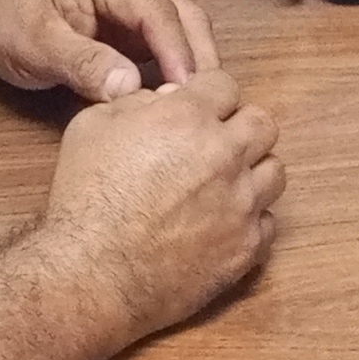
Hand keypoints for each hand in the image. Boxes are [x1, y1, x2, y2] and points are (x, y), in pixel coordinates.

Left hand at [0, 0, 216, 100]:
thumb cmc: (3, 19)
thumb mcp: (35, 46)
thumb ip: (82, 64)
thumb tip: (130, 87)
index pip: (156, 9)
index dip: (177, 50)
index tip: (189, 89)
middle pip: (181, 11)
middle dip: (199, 54)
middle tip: (211, 99)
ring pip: (179, 24)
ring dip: (192, 59)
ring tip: (201, 101)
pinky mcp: (128, 21)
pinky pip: (162, 40)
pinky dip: (174, 65)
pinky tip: (177, 95)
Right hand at [31, 67, 281, 331]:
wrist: (92, 274)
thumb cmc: (84, 200)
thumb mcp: (91, 127)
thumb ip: (134, 102)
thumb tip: (163, 100)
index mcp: (187, 118)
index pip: (224, 85)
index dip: (208, 97)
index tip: (196, 112)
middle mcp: (224, 155)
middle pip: (262, 124)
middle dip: (239, 128)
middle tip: (213, 146)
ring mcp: (241, 203)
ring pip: (274, 172)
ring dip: (252, 172)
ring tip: (224, 185)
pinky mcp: (246, 247)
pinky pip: (269, 222)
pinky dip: (251, 220)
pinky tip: (224, 223)